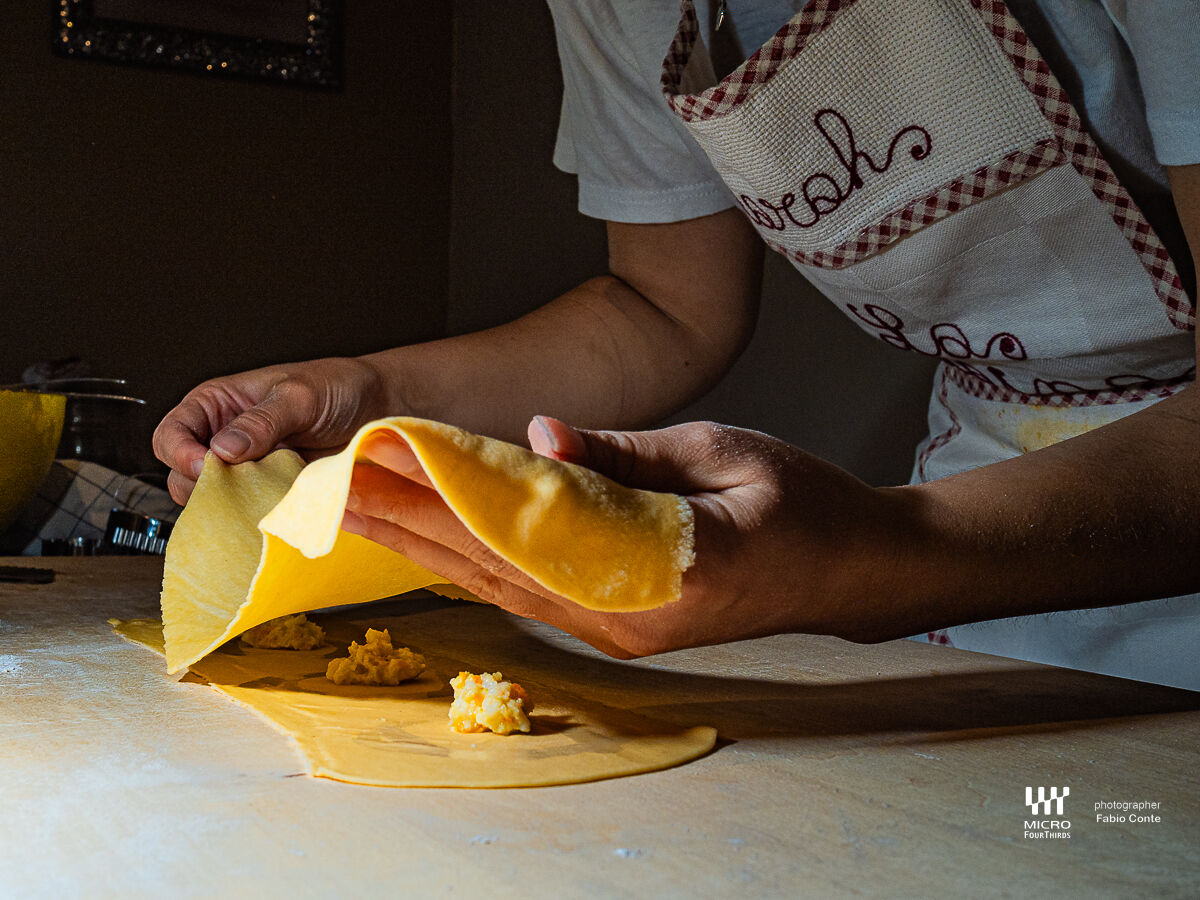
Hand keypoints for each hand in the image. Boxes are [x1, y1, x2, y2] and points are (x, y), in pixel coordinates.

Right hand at [153, 357, 390, 503]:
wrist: (377, 408)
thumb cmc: (335, 387)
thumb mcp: (298, 396)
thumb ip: (262, 421)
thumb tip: (223, 449)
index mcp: (216, 405)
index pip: (171, 434)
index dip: (179, 452)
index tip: (204, 466)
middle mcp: (223, 438)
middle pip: (183, 474)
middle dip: (202, 486)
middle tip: (237, 486)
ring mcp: (246, 469)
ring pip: (213, 500)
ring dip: (230, 504)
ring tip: (264, 493)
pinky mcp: (270, 492)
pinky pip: (249, 512)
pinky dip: (256, 516)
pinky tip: (276, 509)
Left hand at [341, 416, 907, 657]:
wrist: (854, 568)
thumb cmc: (805, 506)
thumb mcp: (720, 454)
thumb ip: (624, 454)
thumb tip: (537, 436)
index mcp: (655, 575)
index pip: (523, 526)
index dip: (445, 490)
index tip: (381, 459)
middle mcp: (623, 618)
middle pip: (495, 564)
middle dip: (409, 523)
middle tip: (334, 489)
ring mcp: (619, 629)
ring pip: (503, 583)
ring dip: (429, 547)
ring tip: (362, 514)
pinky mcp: (620, 623)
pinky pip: (532, 591)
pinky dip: (475, 561)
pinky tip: (432, 543)